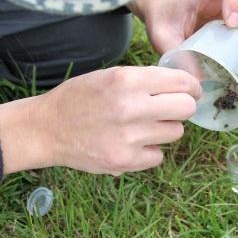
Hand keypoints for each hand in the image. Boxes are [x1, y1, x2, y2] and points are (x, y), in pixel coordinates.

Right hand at [0, 66, 200, 175]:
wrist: (47, 129)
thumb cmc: (80, 98)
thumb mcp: (110, 76)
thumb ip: (144, 80)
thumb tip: (184, 86)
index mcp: (127, 80)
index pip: (181, 82)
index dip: (190, 87)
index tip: (190, 91)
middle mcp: (131, 108)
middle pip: (186, 108)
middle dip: (182, 107)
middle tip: (171, 109)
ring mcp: (129, 137)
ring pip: (175, 133)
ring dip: (165, 129)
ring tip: (143, 126)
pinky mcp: (125, 161)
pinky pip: (158, 155)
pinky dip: (149, 151)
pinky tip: (131, 143)